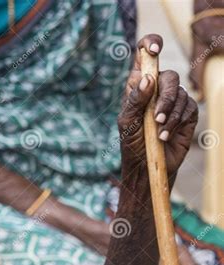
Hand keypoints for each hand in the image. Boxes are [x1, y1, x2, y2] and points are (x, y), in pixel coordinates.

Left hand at [117, 34, 198, 177]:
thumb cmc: (132, 142)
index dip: (150, 46)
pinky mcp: (186, 113)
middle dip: (165, 96)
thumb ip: (135, 100)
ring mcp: (173, 100)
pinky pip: (189, 108)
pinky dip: (177, 122)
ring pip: (180, 93)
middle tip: (156, 117)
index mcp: (138, 86)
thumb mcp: (127, 122)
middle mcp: (156, 89)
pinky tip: (166, 136)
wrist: (147, 166)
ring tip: (158, 131)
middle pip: (168, 76)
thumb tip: (147, 79)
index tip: (154, 49)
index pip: (144, 57)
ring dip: (169, 113)